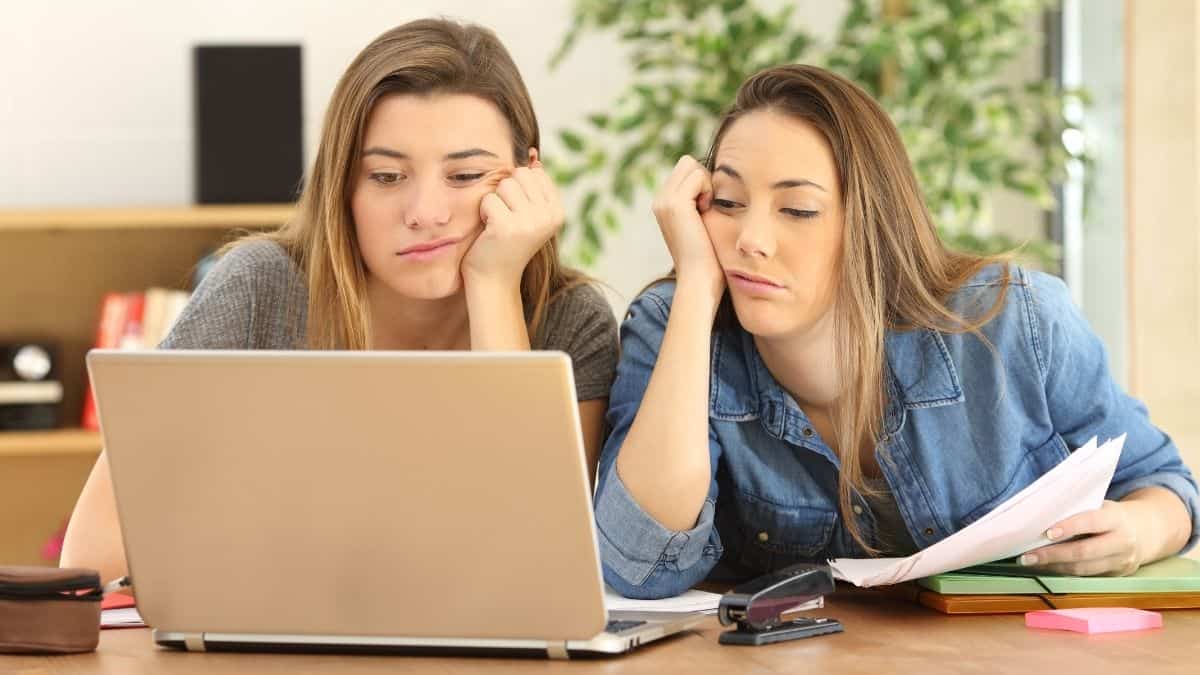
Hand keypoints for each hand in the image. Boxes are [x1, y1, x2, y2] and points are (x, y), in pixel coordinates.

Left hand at [463, 162, 563, 286]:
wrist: (493, 279)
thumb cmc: (506, 242)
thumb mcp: (527, 213)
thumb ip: (533, 185)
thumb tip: (533, 153)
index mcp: (558, 211)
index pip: (534, 173)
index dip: (518, 188)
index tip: (517, 212)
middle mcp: (549, 216)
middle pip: (519, 175)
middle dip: (505, 192)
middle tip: (505, 217)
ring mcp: (531, 222)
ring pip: (504, 185)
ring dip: (494, 202)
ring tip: (497, 223)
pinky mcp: (508, 227)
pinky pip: (489, 199)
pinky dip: (483, 212)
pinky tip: (489, 231)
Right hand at [652, 155, 724, 301]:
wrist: (699, 279)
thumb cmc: (709, 258)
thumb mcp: (703, 225)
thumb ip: (702, 203)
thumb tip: (720, 182)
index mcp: (664, 205)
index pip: (686, 170)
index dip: (703, 183)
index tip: (707, 209)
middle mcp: (660, 200)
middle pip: (688, 163)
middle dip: (704, 179)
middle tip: (708, 208)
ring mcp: (664, 201)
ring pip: (692, 166)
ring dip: (707, 184)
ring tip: (706, 211)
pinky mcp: (674, 203)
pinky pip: (698, 174)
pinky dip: (708, 189)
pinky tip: (706, 211)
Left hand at [1018, 500, 1143, 575]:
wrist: (1147, 531)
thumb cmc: (1112, 515)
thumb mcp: (1102, 506)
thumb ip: (1080, 510)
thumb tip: (1043, 516)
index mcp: (1117, 519)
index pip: (1091, 522)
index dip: (1069, 527)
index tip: (1046, 532)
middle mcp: (1122, 542)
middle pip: (1084, 552)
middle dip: (1053, 554)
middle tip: (1027, 555)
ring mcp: (1121, 562)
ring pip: (1083, 568)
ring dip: (1054, 566)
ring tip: (1031, 561)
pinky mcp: (1116, 575)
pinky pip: (1087, 576)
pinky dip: (1064, 571)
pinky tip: (1047, 566)